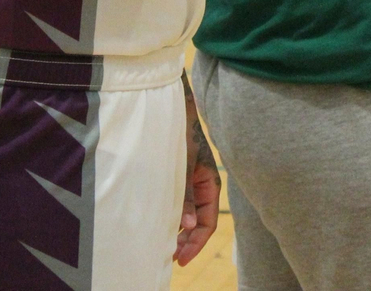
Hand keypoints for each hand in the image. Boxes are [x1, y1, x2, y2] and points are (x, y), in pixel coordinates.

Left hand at [176, 78, 220, 265]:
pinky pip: (179, 205)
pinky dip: (172, 218)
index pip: (208, 222)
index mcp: (210, 184)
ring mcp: (190, 184)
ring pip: (189, 216)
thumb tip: (189, 225)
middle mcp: (202, 187)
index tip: (180, 259)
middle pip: (200, 223)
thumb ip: (185, 196)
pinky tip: (160, 226)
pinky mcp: (178, 179)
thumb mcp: (183, 166)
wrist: (173, 110)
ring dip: (179, 232)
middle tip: (170, 258)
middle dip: (187, 242)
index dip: (196, 243)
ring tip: (164, 247)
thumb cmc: (179, 134)